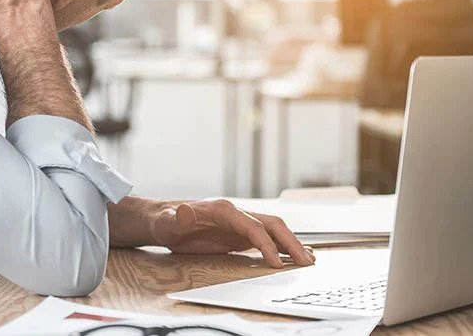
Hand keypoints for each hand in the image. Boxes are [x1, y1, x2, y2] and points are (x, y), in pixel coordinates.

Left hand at [151, 199, 314, 267]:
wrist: (163, 220)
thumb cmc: (165, 221)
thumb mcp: (166, 221)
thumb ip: (176, 219)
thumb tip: (183, 212)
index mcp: (223, 210)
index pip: (252, 226)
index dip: (266, 244)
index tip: (276, 263)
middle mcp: (236, 214)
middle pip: (271, 224)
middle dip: (290, 242)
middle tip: (306, 263)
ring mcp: (240, 223)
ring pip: (273, 230)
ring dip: (291, 244)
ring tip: (309, 261)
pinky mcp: (239, 235)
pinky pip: (266, 239)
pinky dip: (282, 247)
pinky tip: (294, 257)